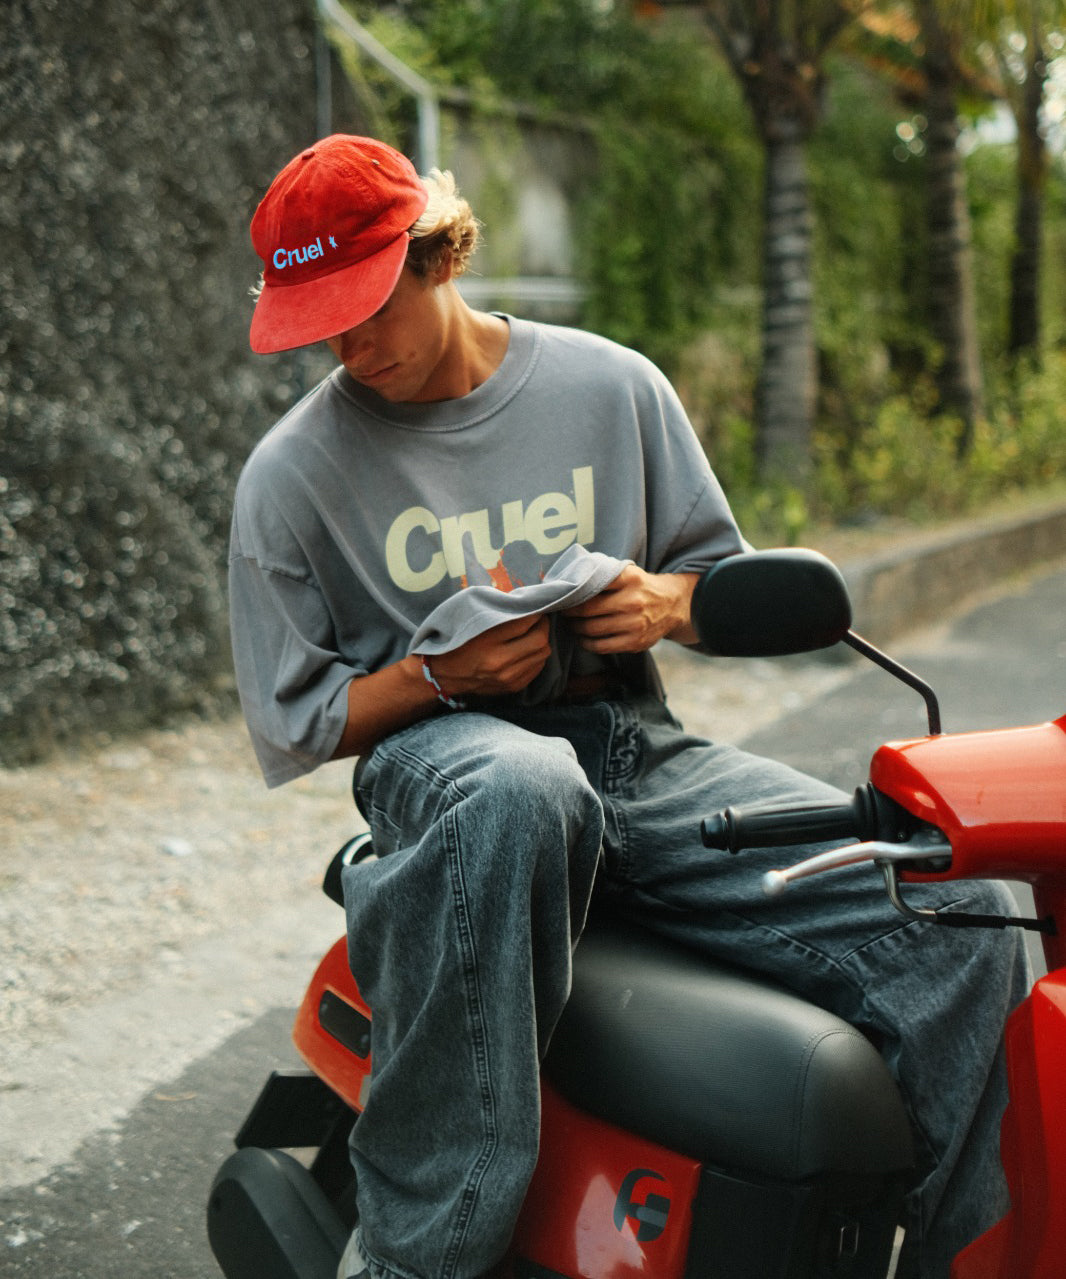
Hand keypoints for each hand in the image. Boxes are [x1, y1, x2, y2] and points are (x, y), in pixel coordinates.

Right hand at [425, 613, 551, 696]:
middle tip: (538, 620)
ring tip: (533, 634)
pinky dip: (536, 657)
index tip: (534, 608)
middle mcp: (499, 661)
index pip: (525, 622)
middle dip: (543, 626)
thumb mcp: (471, 619)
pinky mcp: (511, 687)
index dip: (535, 613)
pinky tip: (527, 650)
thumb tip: (523, 604)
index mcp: (487, 640)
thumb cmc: (457, 640)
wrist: (442, 674)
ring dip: (541, 641)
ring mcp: (507, 677)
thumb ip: (497, 611)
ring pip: (542, 655)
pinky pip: (537, 668)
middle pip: (540, 640)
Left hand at [563, 565, 698, 652]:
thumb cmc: (641, 587)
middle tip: (563, 611)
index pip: (592, 583)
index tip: (563, 594)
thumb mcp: (628, 573)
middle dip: (569, 612)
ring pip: (592, 629)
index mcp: (630, 579)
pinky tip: (583, 637)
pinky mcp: (635, 642)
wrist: (673, 605)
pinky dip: (586, 643)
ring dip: (575, 627)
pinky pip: (601, 646)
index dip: (573, 591)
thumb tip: (569, 580)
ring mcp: (635, 624)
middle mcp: (633, 601)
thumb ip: (604, 575)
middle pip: (587, 609)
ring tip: (571, 623)